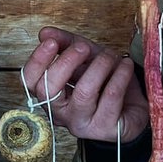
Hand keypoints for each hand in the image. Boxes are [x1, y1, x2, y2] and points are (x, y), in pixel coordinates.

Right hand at [21, 27, 148, 142]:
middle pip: (48, 90)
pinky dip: (120, 76)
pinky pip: (110, 97)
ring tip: (110, 56)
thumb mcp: (86, 58)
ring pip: (83, 93)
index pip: (29, 81)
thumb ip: (66, 43)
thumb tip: (45, 32)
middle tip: (83, 47)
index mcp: (50, 95)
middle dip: (66, 62)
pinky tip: (125, 65)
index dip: (37, 60)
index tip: (51, 42)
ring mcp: (81, 124)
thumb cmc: (104, 83)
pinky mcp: (104, 129)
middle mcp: (61, 113)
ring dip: (98, 67)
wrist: (133, 108)